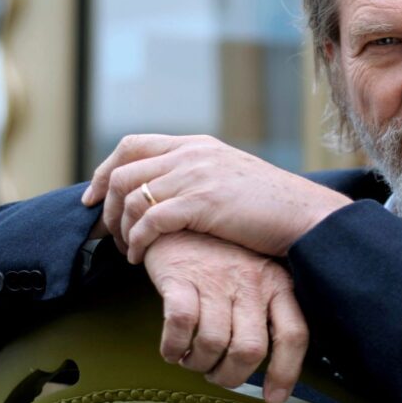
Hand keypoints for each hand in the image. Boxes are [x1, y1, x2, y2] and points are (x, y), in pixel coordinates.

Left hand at [81, 134, 350, 262]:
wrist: (306, 216)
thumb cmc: (274, 208)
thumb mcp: (231, 179)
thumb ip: (199, 177)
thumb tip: (170, 194)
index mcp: (197, 144)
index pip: (132, 145)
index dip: (104, 170)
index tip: (94, 198)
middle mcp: (192, 153)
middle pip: (123, 170)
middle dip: (105, 205)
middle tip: (105, 233)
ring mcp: (197, 175)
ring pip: (131, 196)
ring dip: (121, 228)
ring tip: (128, 250)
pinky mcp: (203, 202)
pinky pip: (150, 220)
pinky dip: (137, 241)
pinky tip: (140, 257)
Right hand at [143, 230, 308, 402]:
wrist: (178, 217)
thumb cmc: (219, 259)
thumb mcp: (255, 277)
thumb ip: (266, 312)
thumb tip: (274, 367)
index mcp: (276, 283)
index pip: (294, 334)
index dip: (286, 373)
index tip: (273, 398)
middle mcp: (251, 281)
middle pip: (250, 350)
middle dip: (231, 376)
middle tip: (216, 375)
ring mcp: (215, 278)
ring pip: (212, 344)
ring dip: (198, 365)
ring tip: (192, 360)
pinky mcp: (179, 277)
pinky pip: (179, 325)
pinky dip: (173, 348)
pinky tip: (172, 350)